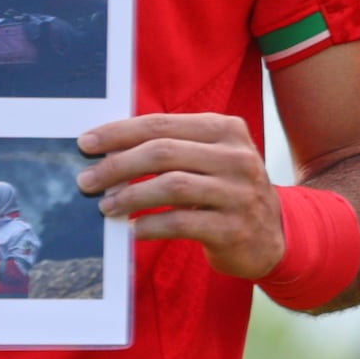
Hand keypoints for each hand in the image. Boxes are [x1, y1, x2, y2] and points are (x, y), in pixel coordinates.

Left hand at [76, 112, 283, 277]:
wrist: (272, 235)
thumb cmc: (227, 191)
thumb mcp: (212, 158)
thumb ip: (174, 147)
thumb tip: (108, 150)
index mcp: (227, 130)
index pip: (162, 123)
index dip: (119, 133)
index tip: (86, 144)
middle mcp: (237, 157)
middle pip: (164, 152)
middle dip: (117, 165)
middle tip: (88, 180)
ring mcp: (239, 193)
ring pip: (172, 186)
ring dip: (130, 196)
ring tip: (106, 206)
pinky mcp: (233, 227)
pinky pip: (181, 223)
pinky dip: (150, 226)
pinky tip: (133, 229)